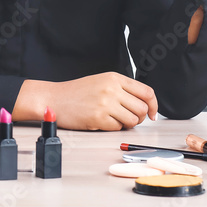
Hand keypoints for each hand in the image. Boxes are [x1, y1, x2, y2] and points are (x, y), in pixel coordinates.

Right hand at [14, 73, 158, 130]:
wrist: (53, 99)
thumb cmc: (76, 92)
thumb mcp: (100, 82)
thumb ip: (121, 89)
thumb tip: (144, 104)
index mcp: (114, 78)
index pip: (146, 92)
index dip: (153, 105)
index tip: (152, 113)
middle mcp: (112, 89)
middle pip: (142, 108)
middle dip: (139, 117)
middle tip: (129, 119)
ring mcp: (105, 103)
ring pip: (133, 120)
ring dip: (127, 124)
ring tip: (114, 120)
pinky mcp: (98, 118)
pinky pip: (118, 128)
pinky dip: (114, 128)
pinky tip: (103, 122)